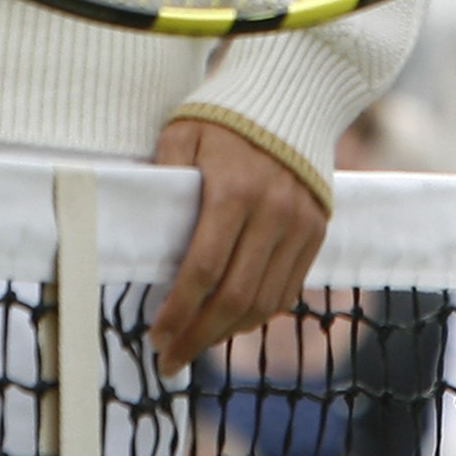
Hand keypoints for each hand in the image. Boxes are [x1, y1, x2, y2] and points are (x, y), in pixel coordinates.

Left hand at [148, 118, 327, 375]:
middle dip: (199, 336)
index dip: (178, 310)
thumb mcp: (181, 135)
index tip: (155, 335)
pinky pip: (289, 288)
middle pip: (236, 296)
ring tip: (196, 345)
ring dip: (228, 332)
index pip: (204, 269)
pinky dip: (259, 312)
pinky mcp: (316, 230)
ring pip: (265, 301)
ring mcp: (300, 223)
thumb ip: (162, 180)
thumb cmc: (224, 116)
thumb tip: (138, 232)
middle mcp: (273, 211)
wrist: (290, 95)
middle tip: (170, 361)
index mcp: (234, 190)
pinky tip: (231, 320)